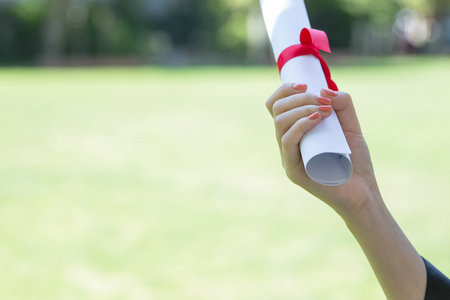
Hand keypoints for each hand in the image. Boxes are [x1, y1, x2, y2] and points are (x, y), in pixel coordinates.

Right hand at [266, 83, 381, 218]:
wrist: (362, 191)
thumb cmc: (355, 160)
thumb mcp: (351, 125)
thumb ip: (343, 105)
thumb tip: (324, 91)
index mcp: (294, 132)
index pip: (276, 106)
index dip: (285, 90)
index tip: (307, 85)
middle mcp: (287, 143)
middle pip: (276, 110)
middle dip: (299, 98)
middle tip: (324, 103)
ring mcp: (288, 157)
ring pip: (280, 123)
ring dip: (301, 109)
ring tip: (324, 111)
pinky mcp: (294, 170)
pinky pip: (288, 142)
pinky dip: (300, 125)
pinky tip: (317, 119)